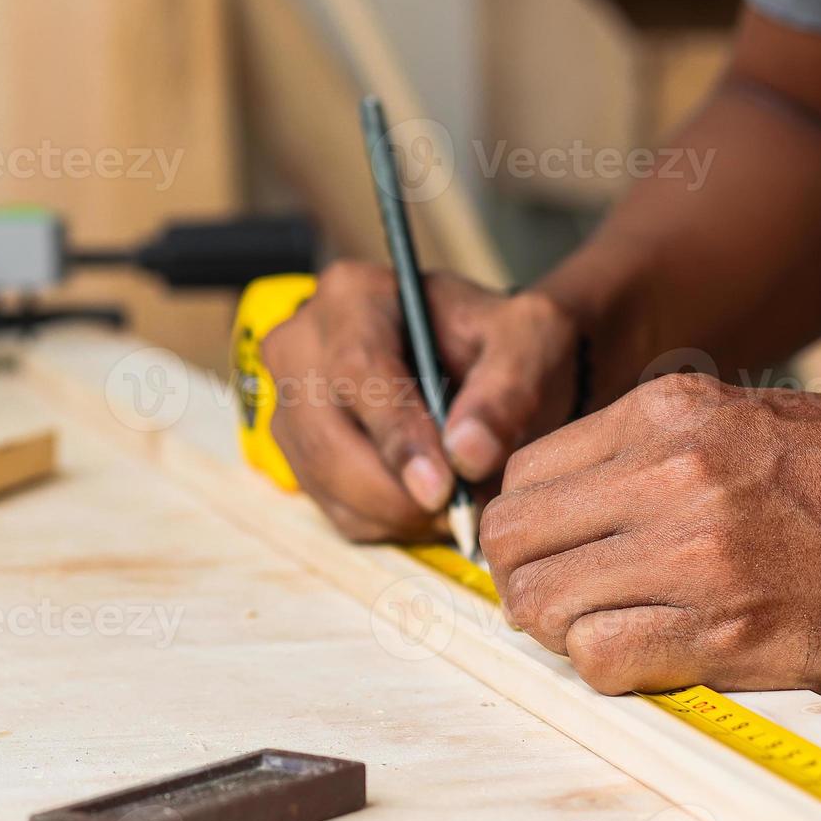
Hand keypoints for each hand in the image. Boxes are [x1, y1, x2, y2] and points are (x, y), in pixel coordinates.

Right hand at [262, 261, 578, 541]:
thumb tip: (468, 455)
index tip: (442, 488)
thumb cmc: (503, 345)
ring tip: (461, 506)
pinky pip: (334, 509)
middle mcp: (303, 344)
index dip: (398, 437)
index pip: (359, 370)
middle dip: (397, 491)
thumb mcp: (529, 345)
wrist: (488, 365)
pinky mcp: (300, 454)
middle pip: (327, 436)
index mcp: (353, 296)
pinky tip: (432, 508)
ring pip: (327, 481)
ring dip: (397, 513)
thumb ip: (506, 392)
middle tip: (463, 514)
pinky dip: (388, 523)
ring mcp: (291, 403)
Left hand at [480, 373, 820, 713]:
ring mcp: (700, 549)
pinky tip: (659, 664)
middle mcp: (672, 470)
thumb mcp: (761, 421)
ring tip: (615, 639)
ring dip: (563, 634)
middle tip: (568, 609)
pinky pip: (603, 660)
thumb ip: (667, 454)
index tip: (556, 558)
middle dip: (524, 582)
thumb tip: (588, 509)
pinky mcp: (734, 630)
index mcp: (672, 411)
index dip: (530, 529)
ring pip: (542, 604)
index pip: (525, 474)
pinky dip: (611, 672)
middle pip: (514, 538)